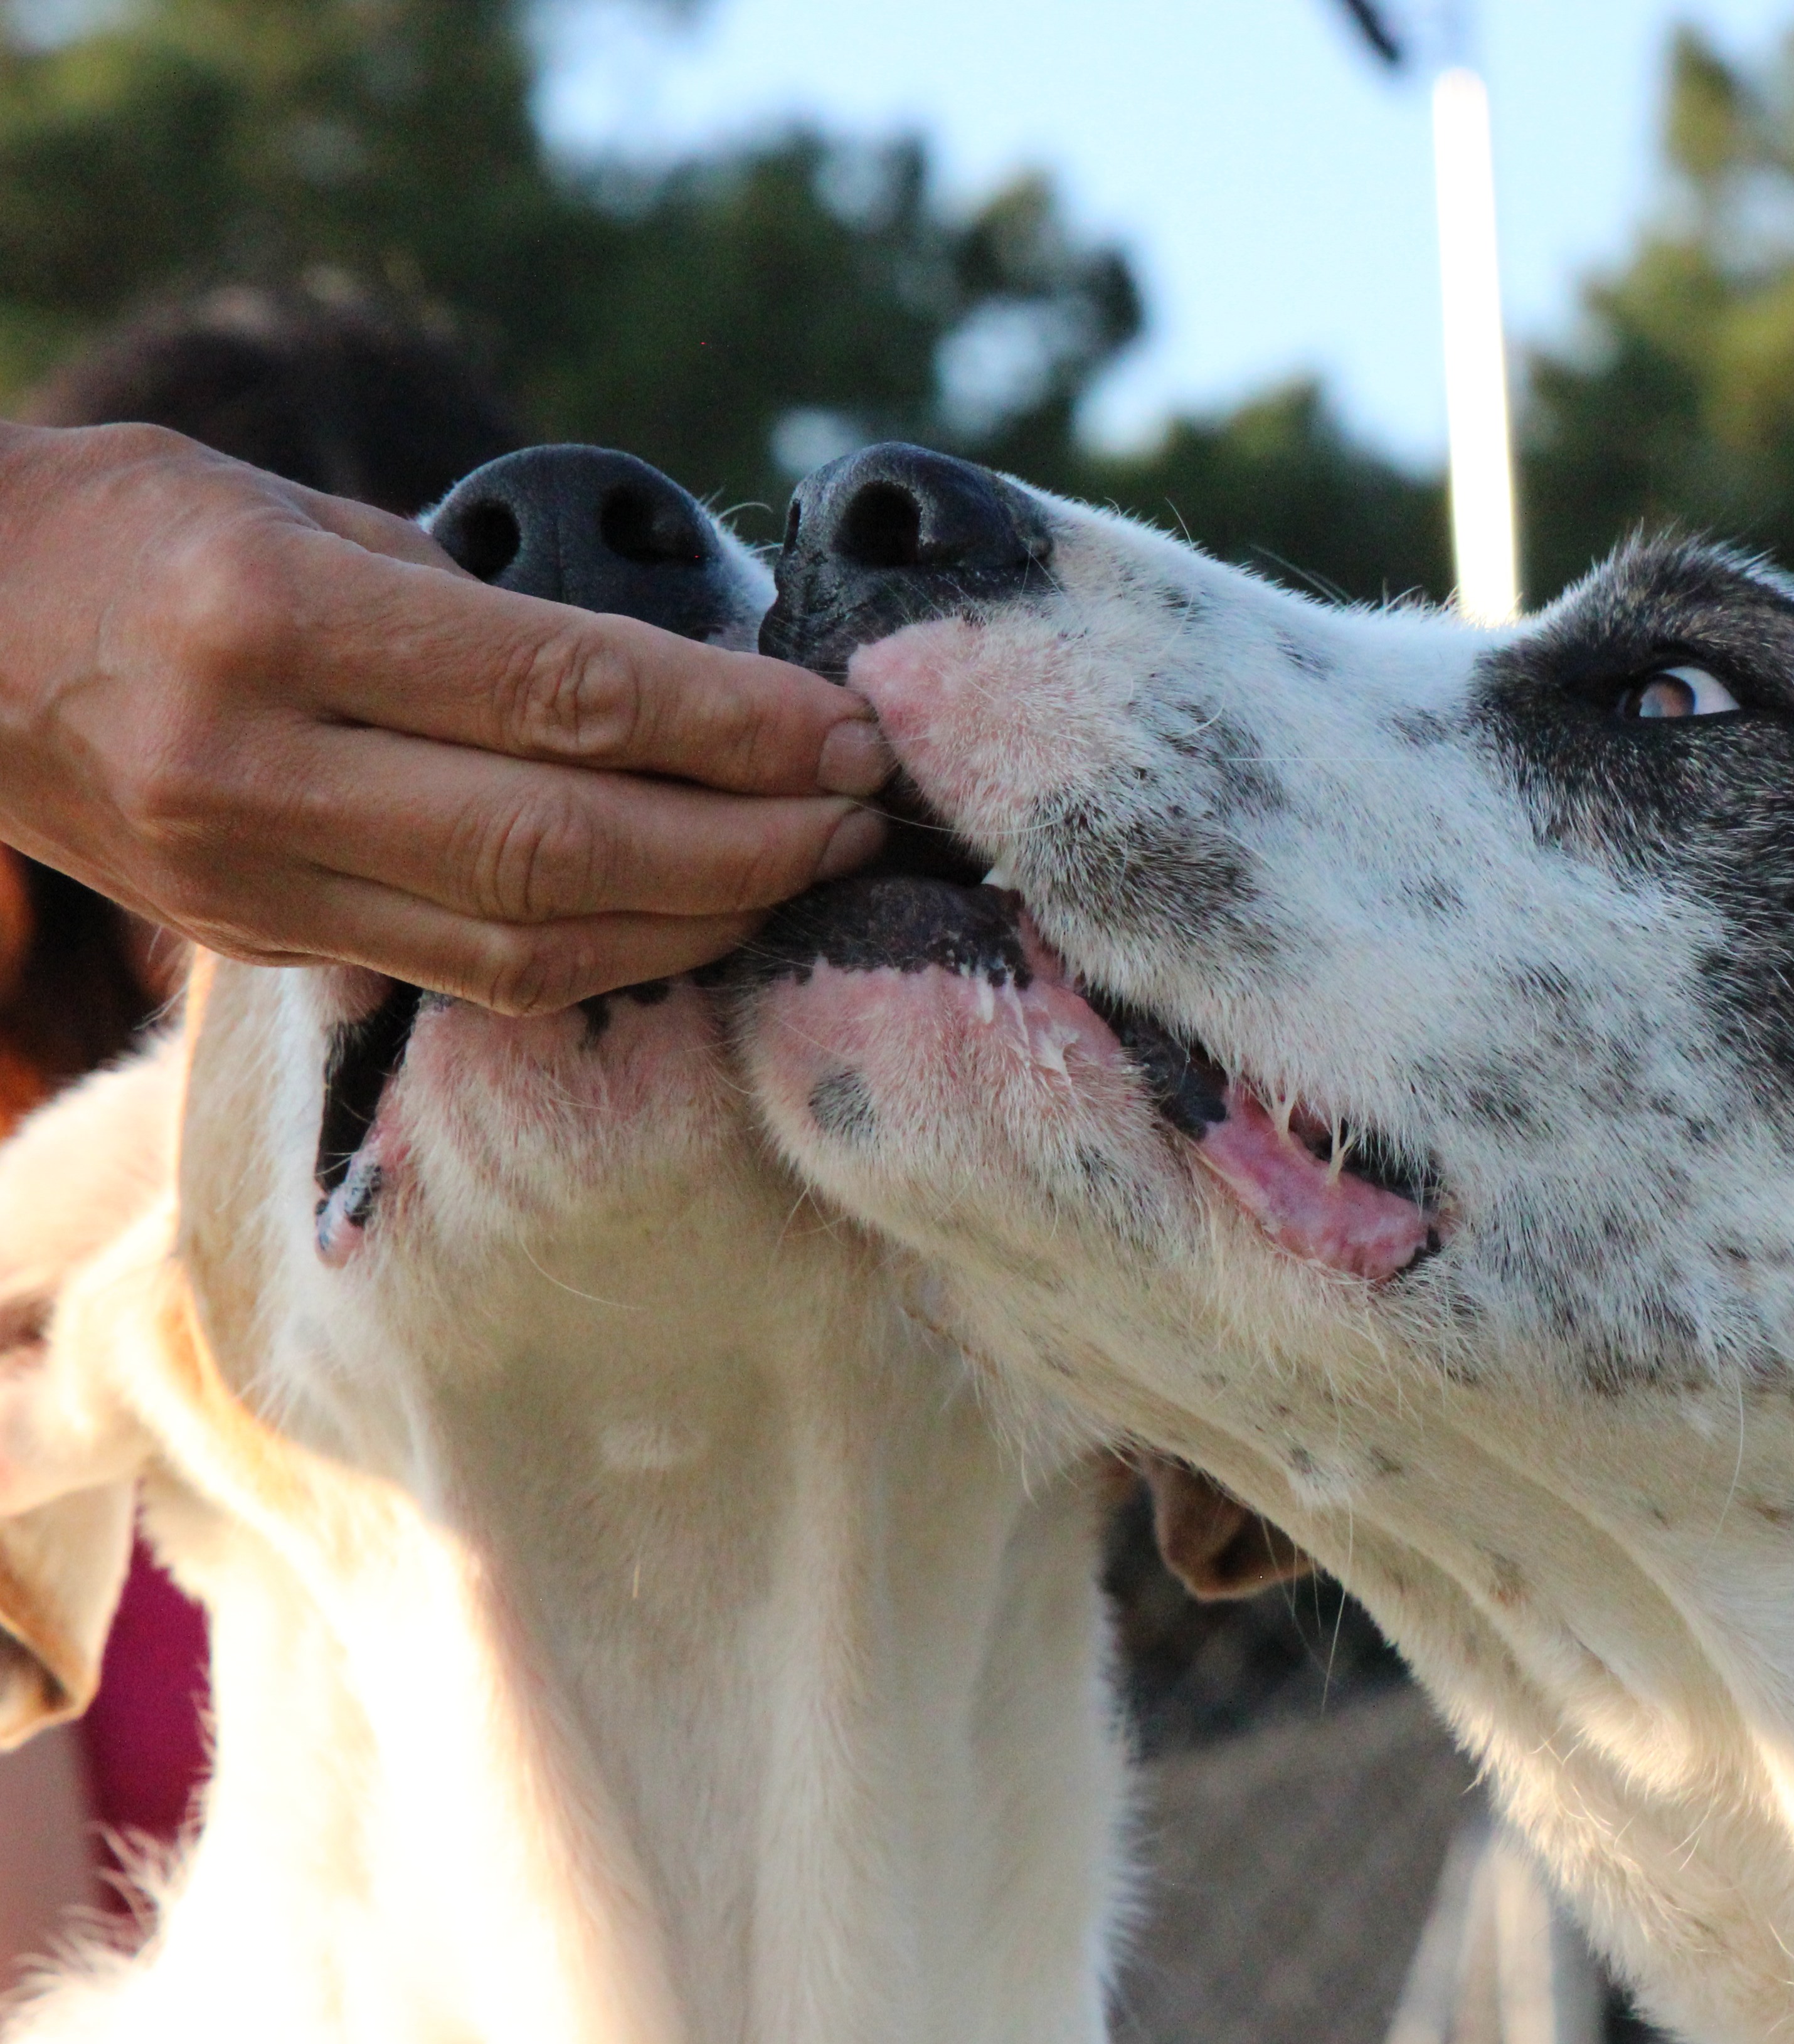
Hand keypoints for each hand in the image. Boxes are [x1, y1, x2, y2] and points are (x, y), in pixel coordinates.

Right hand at [0, 422, 888, 1013]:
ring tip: (806, 873)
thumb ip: (465, 604)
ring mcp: (248, 875)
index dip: (733, 727)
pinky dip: (605, 955)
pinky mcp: (252, 941)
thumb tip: (665, 676)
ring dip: (699, 919)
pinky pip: (467, 973)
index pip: (563, 695)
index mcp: (272, 620)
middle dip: (747, 843)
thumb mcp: (287, 509)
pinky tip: (693, 919)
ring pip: (530, 944)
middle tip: (860, 819)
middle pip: (566, 845)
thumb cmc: (122, 531)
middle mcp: (256, 766)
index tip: (846, 732)